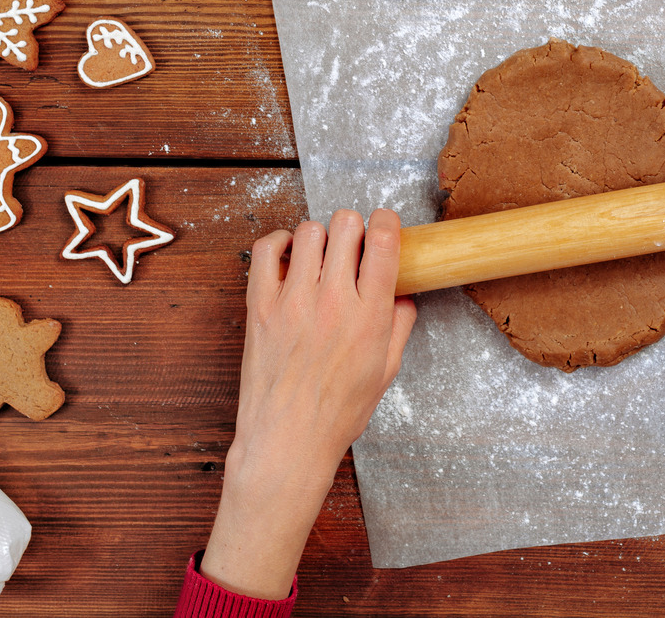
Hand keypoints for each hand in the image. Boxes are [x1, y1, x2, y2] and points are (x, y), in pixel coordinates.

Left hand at [200, 209, 416, 599]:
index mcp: (369, 316)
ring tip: (321, 255)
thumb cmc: (336, 413)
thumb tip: (404, 297)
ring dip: (321, 236)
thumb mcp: (385, 372)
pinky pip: (265, 249)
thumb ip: (399, 328)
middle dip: (355, 228)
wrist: (288, 440)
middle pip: (347, 225)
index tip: (385, 226)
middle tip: (353, 246)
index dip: (387, 223)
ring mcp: (292, 301)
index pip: (383, 241)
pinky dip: (278, 242)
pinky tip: (289, 255)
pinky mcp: (260, 305)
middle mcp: (332, 301)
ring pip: (309, 232)